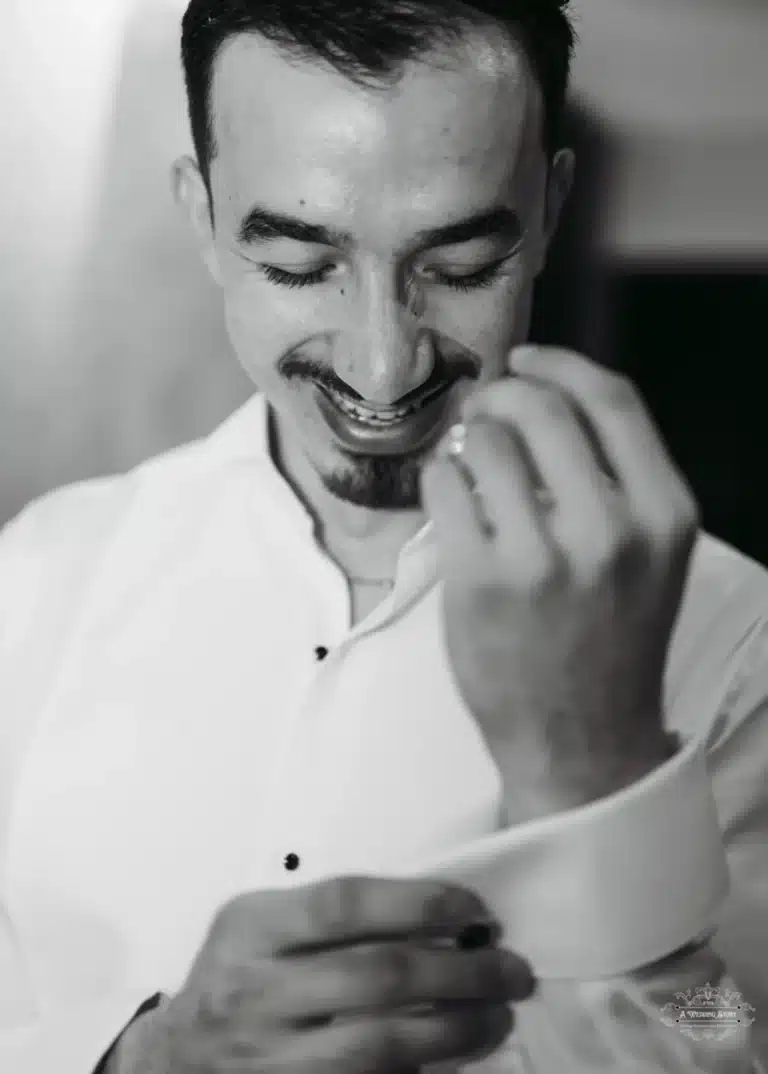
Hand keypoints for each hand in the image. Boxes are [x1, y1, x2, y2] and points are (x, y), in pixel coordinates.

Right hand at [110, 876, 534, 1072]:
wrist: (175, 1061)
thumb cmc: (235, 976)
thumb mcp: (259, 925)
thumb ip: (328, 916)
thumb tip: (440, 916)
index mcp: (252, 928)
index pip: (343, 904)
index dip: (418, 903)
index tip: (475, 911)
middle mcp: (255, 993)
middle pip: (375, 977)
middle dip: (459, 973)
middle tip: (513, 969)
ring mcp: (270, 1059)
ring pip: (380, 1048)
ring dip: (457, 1033)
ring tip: (499, 1016)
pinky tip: (460, 1061)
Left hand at [422, 346, 696, 821]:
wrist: (582, 740)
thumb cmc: (608, 642)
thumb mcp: (648, 557)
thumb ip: (615, 480)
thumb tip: (543, 398)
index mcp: (663, 514)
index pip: (613, 399)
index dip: (561, 364)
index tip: (526, 357)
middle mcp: (611, 529)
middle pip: (542, 407)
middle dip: (501, 393)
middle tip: (482, 408)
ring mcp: (544, 556)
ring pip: (485, 442)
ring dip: (468, 439)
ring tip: (468, 465)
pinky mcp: (481, 579)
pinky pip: (445, 485)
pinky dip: (441, 480)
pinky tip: (452, 502)